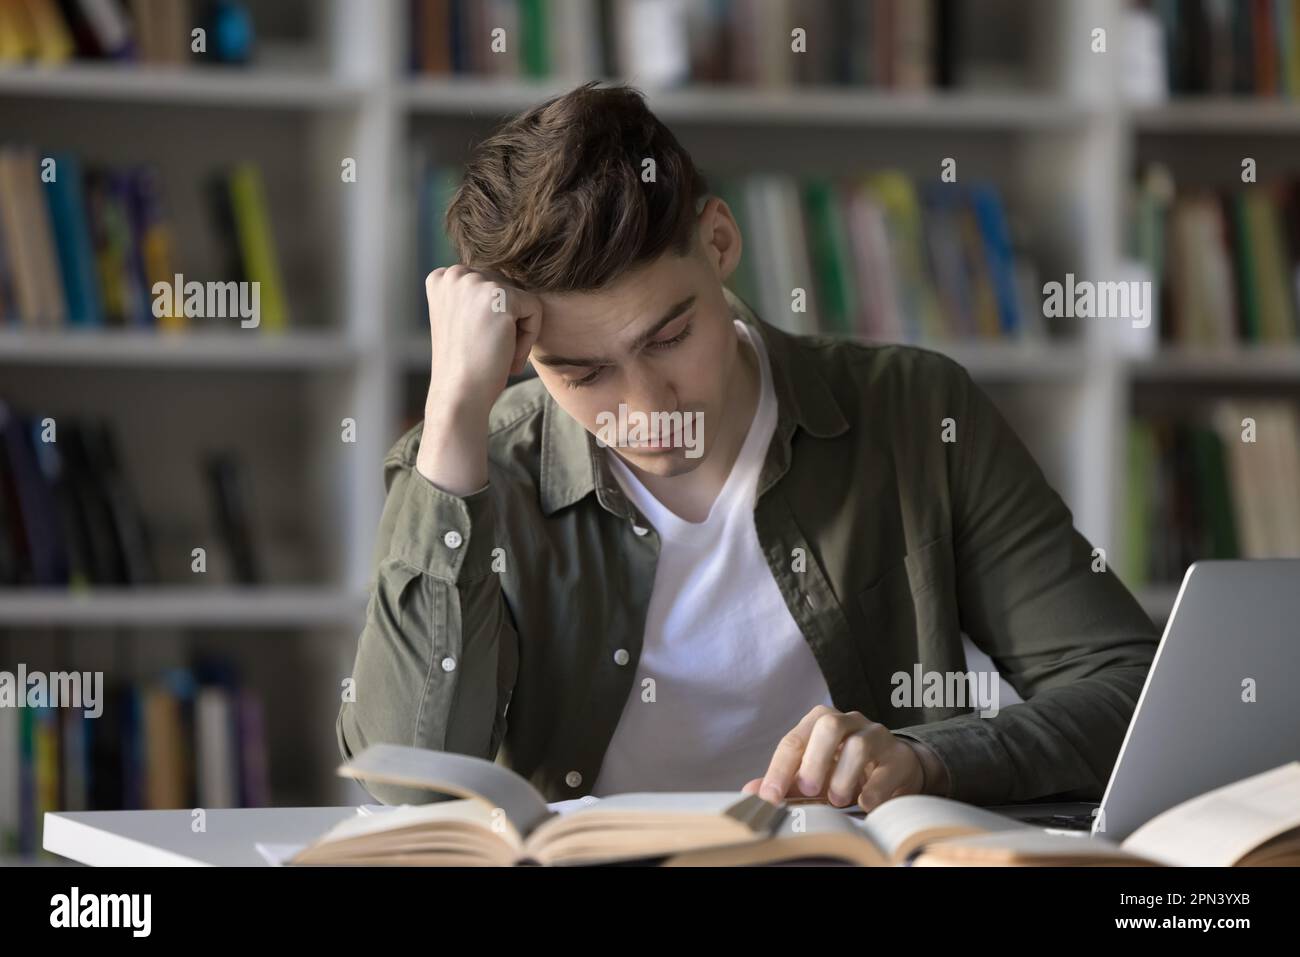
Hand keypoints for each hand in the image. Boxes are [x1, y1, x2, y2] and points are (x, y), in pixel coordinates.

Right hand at [416, 265, 542, 492]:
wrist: (459, 395)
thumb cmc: (465, 367)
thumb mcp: (463, 322)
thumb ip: (477, 297)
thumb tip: (512, 283)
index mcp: (441, 278)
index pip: (490, 286)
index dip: (493, 319)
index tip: (478, 344)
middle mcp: (454, 274)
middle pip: (508, 290)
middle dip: (508, 325)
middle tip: (491, 354)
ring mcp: (475, 282)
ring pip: (522, 301)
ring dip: (519, 333)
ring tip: (499, 356)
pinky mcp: (499, 294)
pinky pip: (535, 309)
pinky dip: (529, 338)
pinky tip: (509, 357)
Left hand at [741, 705, 942, 811]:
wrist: (894, 769)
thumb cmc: (845, 770)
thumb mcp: (813, 775)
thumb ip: (785, 782)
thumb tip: (750, 792)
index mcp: (820, 722)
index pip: (794, 739)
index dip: (779, 769)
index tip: (770, 797)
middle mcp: (849, 721)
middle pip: (828, 726)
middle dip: (814, 760)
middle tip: (807, 790)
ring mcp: (877, 736)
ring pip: (860, 744)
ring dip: (843, 777)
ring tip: (837, 800)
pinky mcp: (900, 757)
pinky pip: (887, 770)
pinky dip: (872, 790)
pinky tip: (863, 804)